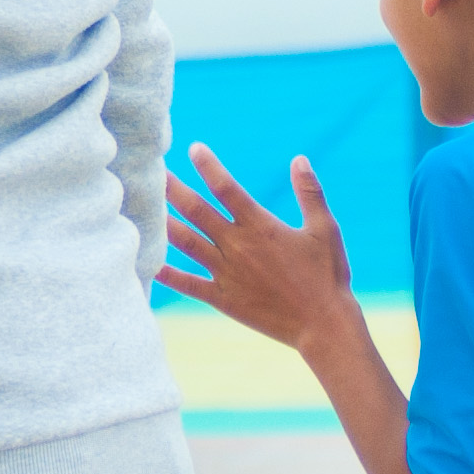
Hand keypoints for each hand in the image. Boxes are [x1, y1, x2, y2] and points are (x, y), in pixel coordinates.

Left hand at [160, 146, 352, 351]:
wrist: (324, 325)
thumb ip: (310, 193)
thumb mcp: (325, 229)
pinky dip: (167, 273)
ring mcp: (227, 273)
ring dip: (164, 223)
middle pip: (196, 210)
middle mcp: (238, 246)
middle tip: (155, 171)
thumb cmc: (328, 276)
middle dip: (173, 189)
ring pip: (186, 242)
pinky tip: (148, 262)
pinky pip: (188, 284)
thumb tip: (299, 159)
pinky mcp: (222, 299)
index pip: (227, 188)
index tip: (194, 148)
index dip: (209, 166)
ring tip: (145, 206)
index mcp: (261, 226)